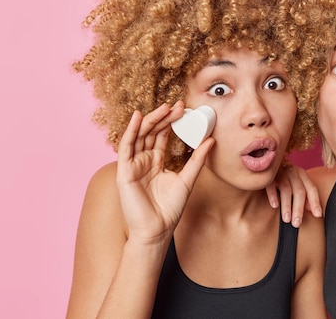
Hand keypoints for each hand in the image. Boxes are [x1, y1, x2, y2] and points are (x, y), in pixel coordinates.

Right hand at [116, 102, 213, 244]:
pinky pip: (126, 147)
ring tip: (165, 108)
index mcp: (156, 161)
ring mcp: (133, 164)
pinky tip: (138, 117)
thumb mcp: (187, 179)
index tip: (184, 109)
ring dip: (151, 120)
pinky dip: (131, 131)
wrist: (157, 230)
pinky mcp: (124, 171)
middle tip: (178, 106)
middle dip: (164, 117)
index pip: (162, 135)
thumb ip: (197, 159)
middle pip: (151, 132)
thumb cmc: (169, 209)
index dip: (171, 121)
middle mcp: (143, 160)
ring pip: (140, 135)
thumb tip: (211, 140)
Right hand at [265, 165, 322, 226]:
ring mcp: (281, 171)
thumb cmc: (282, 174)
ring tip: (286, 220)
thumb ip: (303, 194)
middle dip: (299, 209)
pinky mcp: (268, 173)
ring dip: (287, 206)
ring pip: (286, 189)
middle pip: (299, 191)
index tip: (318, 215)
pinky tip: (274, 205)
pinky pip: (271, 184)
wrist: (264, 159)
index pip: (311, 188)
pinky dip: (273, 195)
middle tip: (297, 223)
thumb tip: (311, 209)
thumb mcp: (295, 182)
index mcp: (302, 174)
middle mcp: (293, 172)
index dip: (315, 202)